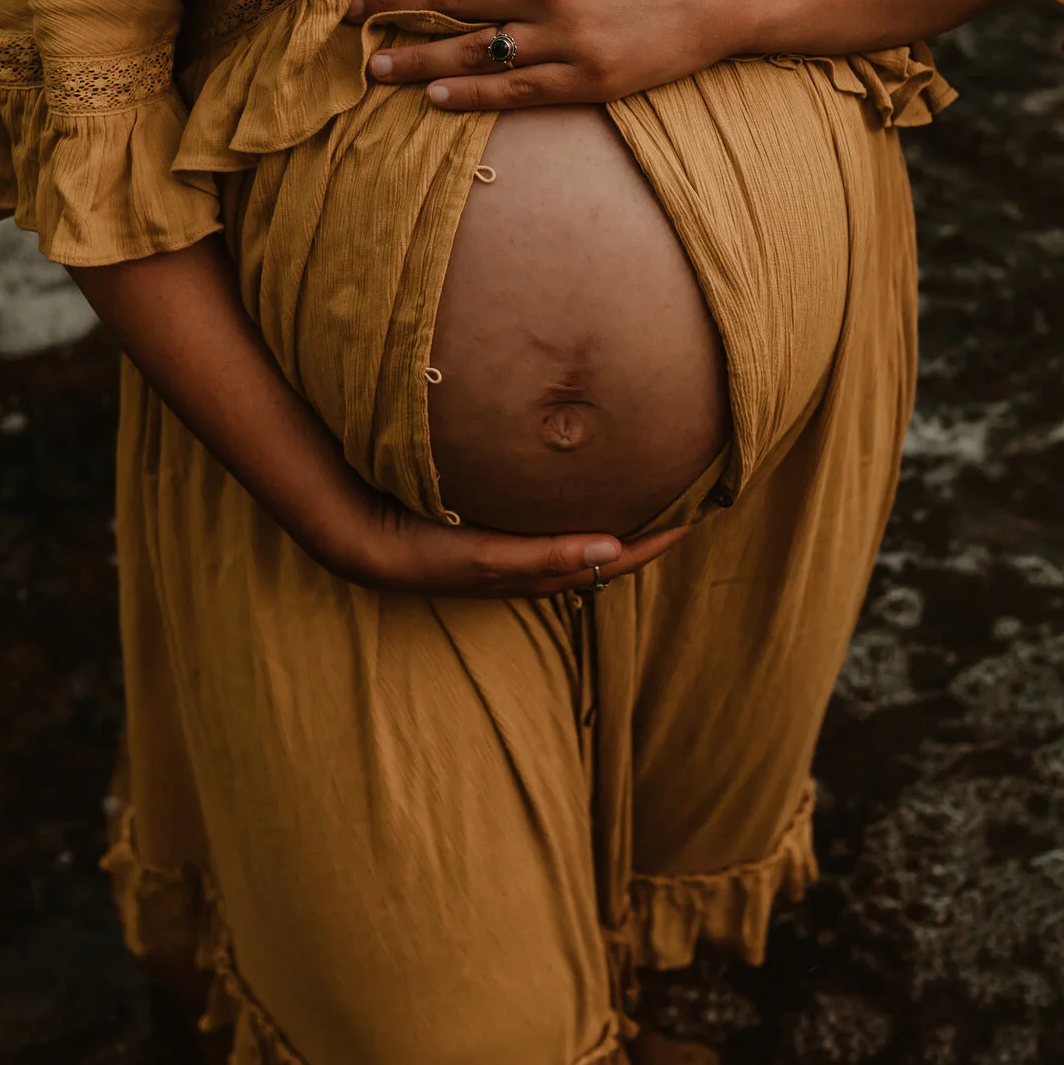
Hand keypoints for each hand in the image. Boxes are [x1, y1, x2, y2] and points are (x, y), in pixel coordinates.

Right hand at [314, 492, 691, 599]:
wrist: (368, 542)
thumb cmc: (429, 552)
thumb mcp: (491, 556)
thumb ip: (550, 554)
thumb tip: (615, 548)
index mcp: (539, 573)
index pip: (612, 561)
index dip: (653, 544)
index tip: (694, 519)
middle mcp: (532, 566)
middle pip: (603, 554)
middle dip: (643, 536)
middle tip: (681, 504)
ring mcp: (513, 552)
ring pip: (580, 541)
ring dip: (614, 525)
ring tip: (644, 496)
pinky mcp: (494, 534)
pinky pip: (553, 527)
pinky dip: (579, 516)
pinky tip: (578, 491)